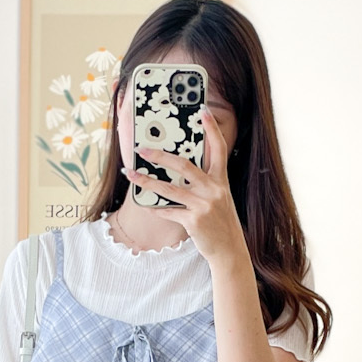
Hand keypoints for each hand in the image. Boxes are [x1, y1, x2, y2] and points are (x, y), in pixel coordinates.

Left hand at [122, 109, 245, 264]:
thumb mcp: (219, 197)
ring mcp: (204, 205)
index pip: (218, 149)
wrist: (229, 250)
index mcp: (220, 180)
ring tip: (131, 174)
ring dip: (147, 181)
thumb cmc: (220, 221)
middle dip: (160, 156)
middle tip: (142, 149)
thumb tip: (178, 168)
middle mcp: (213, 190)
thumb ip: (204, 182)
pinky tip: (146, 205)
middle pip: (184, 166)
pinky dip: (155, 208)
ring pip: (169, 189)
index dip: (211, 129)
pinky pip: (168, 211)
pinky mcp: (194, 221)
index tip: (203, 111)